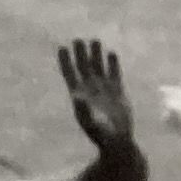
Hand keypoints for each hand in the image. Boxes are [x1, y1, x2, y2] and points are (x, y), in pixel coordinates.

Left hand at [54, 37, 130, 152]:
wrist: (118, 141)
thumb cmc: (101, 135)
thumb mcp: (90, 123)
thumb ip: (83, 110)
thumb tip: (76, 96)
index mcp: (79, 95)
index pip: (70, 74)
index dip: (66, 61)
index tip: (62, 47)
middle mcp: (90, 90)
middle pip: (83, 67)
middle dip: (81, 53)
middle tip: (78, 39)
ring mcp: (104, 89)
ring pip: (99, 68)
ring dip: (96, 55)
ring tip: (94, 40)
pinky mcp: (118, 92)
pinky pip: (114, 74)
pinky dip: (112, 64)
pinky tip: (111, 53)